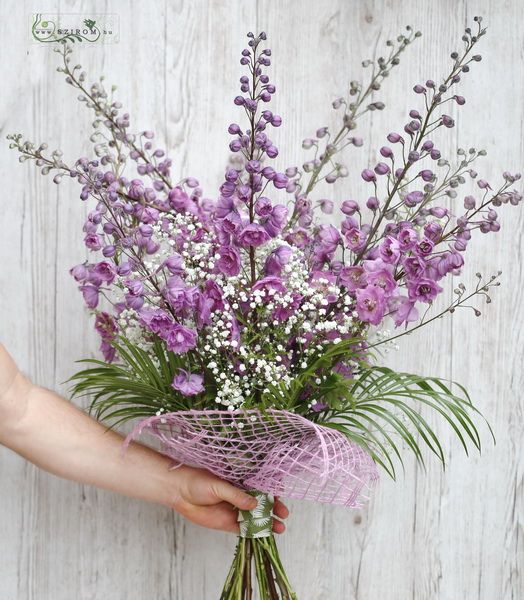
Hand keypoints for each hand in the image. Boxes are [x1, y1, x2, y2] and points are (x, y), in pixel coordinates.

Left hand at [170, 464, 288, 533]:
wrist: (179, 492)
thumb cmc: (198, 481)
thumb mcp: (218, 485)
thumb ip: (236, 495)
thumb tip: (255, 503)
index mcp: (240, 482)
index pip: (261, 487)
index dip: (272, 492)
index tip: (281, 497)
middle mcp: (240, 496)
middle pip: (262, 504)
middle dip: (274, 509)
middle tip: (284, 515)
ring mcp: (235, 510)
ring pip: (255, 517)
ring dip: (267, 523)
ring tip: (279, 528)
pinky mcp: (228, 523)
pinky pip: (244, 529)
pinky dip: (255, 532)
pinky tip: (264, 535)